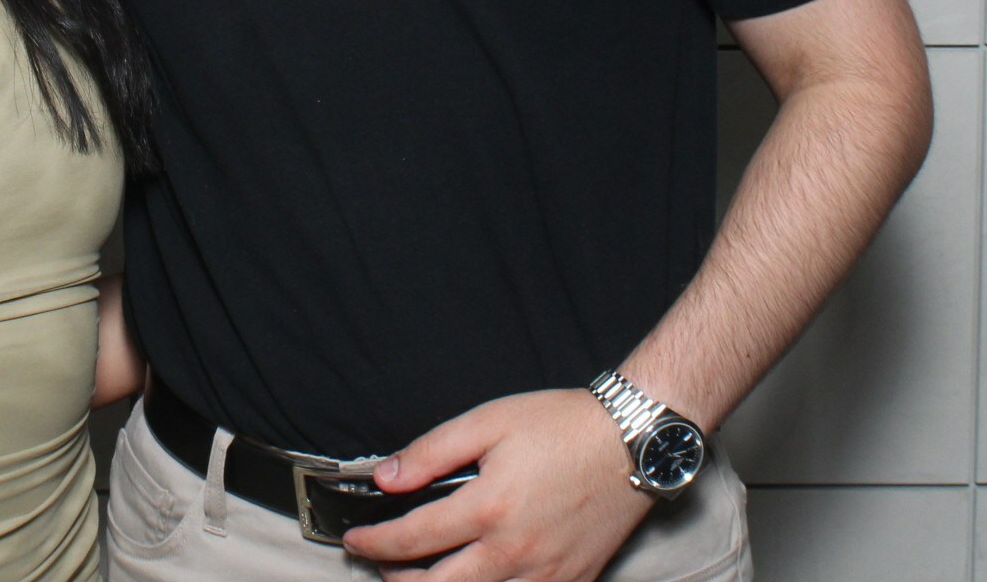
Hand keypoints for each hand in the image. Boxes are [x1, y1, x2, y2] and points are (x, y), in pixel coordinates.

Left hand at [339, 389, 649, 581]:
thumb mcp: (489, 420)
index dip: (375, 544)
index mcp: (489, 508)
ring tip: (419, 580)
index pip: (413, 540)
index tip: (356, 541)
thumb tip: (386, 477)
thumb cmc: (562, 426)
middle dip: (397, 581)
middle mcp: (514, 551)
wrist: (631, 442)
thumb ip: (432, 452)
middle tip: (381, 565)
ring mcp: (546, 574)